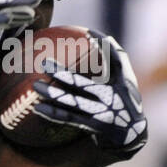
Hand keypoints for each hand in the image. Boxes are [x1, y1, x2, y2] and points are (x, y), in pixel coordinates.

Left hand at [31, 31, 147, 158]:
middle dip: (62, 73)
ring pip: (73, 102)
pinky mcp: (94, 126)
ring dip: (53, 94)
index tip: (87, 34)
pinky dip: (53, 113)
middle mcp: (112, 97)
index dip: (103, 46)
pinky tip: (37, 108)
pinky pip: (70, 119)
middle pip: (83, 83)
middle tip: (43, 62)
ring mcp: (102, 113)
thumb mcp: (126, 81)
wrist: (132, 133)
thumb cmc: (124, 100)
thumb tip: (100, 37)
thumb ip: (115, 61)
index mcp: (122, 82)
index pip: (114, 60)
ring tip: (35, 86)